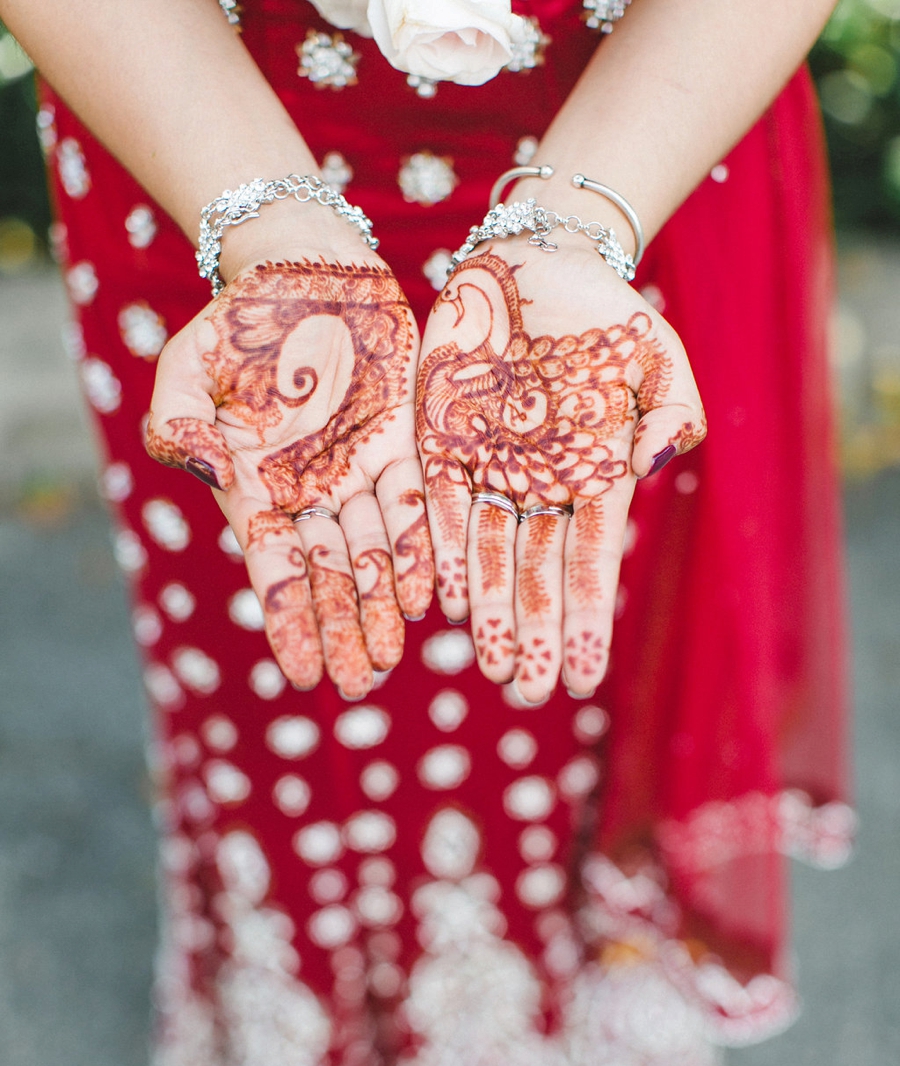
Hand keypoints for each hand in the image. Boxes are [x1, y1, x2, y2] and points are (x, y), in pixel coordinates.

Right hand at [147, 253, 433, 699]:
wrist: (301, 268)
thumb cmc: (236, 321)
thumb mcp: (190, 366)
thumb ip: (180, 423)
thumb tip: (203, 472)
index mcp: (257, 489)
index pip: (276, 568)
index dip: (291, 621)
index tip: (305, 674)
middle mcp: (311, 494)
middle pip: (331, 576)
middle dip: (344, 631)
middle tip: (361, 684)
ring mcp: (359, 472)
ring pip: (375, 553)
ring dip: (383, 606)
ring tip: (393, 657)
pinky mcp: (405, 443)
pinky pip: (414, 505)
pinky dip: (420, 548)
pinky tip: (429, 594)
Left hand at [416, 246, 705, 702]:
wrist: (538, 263)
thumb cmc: (606, 315)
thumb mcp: (655, 356)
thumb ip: (668, 412)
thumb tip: (655, 465)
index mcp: (595, 475)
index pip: (590, 562)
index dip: (584, 620)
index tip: (584, 678)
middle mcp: (541, 485)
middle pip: (536, 573)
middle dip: (532, 636)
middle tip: (528, 695)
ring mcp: (490, 469)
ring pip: (488, 555)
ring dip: (489, 612)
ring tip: (491, 668)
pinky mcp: (442, 445)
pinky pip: (443, 509)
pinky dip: (446, 554)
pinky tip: (448, 604)